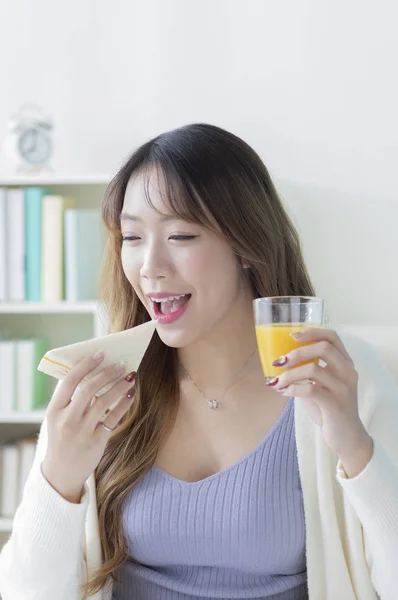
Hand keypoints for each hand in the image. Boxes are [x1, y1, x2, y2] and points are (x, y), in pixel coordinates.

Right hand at [41, 351, 136, 502]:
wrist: (61, 473)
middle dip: (106, 373)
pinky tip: (131, 393)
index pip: (69, 381)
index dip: (85, 365)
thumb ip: (70, 399)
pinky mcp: (96, 442)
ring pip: (103, 402)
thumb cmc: (62, 439)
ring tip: (130, 375)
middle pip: (88, 389)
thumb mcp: (57, 418)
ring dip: (118, 385)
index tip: (100, 353)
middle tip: (120, 364)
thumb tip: (92, 371)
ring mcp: (81, 431)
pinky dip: (123, 403)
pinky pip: (113, 418)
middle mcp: (66, 419)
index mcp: (54, 410)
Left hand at [267, 327, 373, 475]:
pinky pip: (310, 390)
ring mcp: (343, 388)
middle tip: (279, 361)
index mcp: (345, 363)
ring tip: (277, 382)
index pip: (332, 337)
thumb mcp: (321, 385)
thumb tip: (279, 362)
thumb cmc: (330, 409)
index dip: (312, 332)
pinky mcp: (335, 404)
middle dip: (296, 352)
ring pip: (313, 369)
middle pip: (323, 348)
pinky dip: (292, 389)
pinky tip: (284, 392)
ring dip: (289, 374)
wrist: (347, 438)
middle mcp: (348, 372)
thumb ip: (308, 370)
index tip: (292, 336)